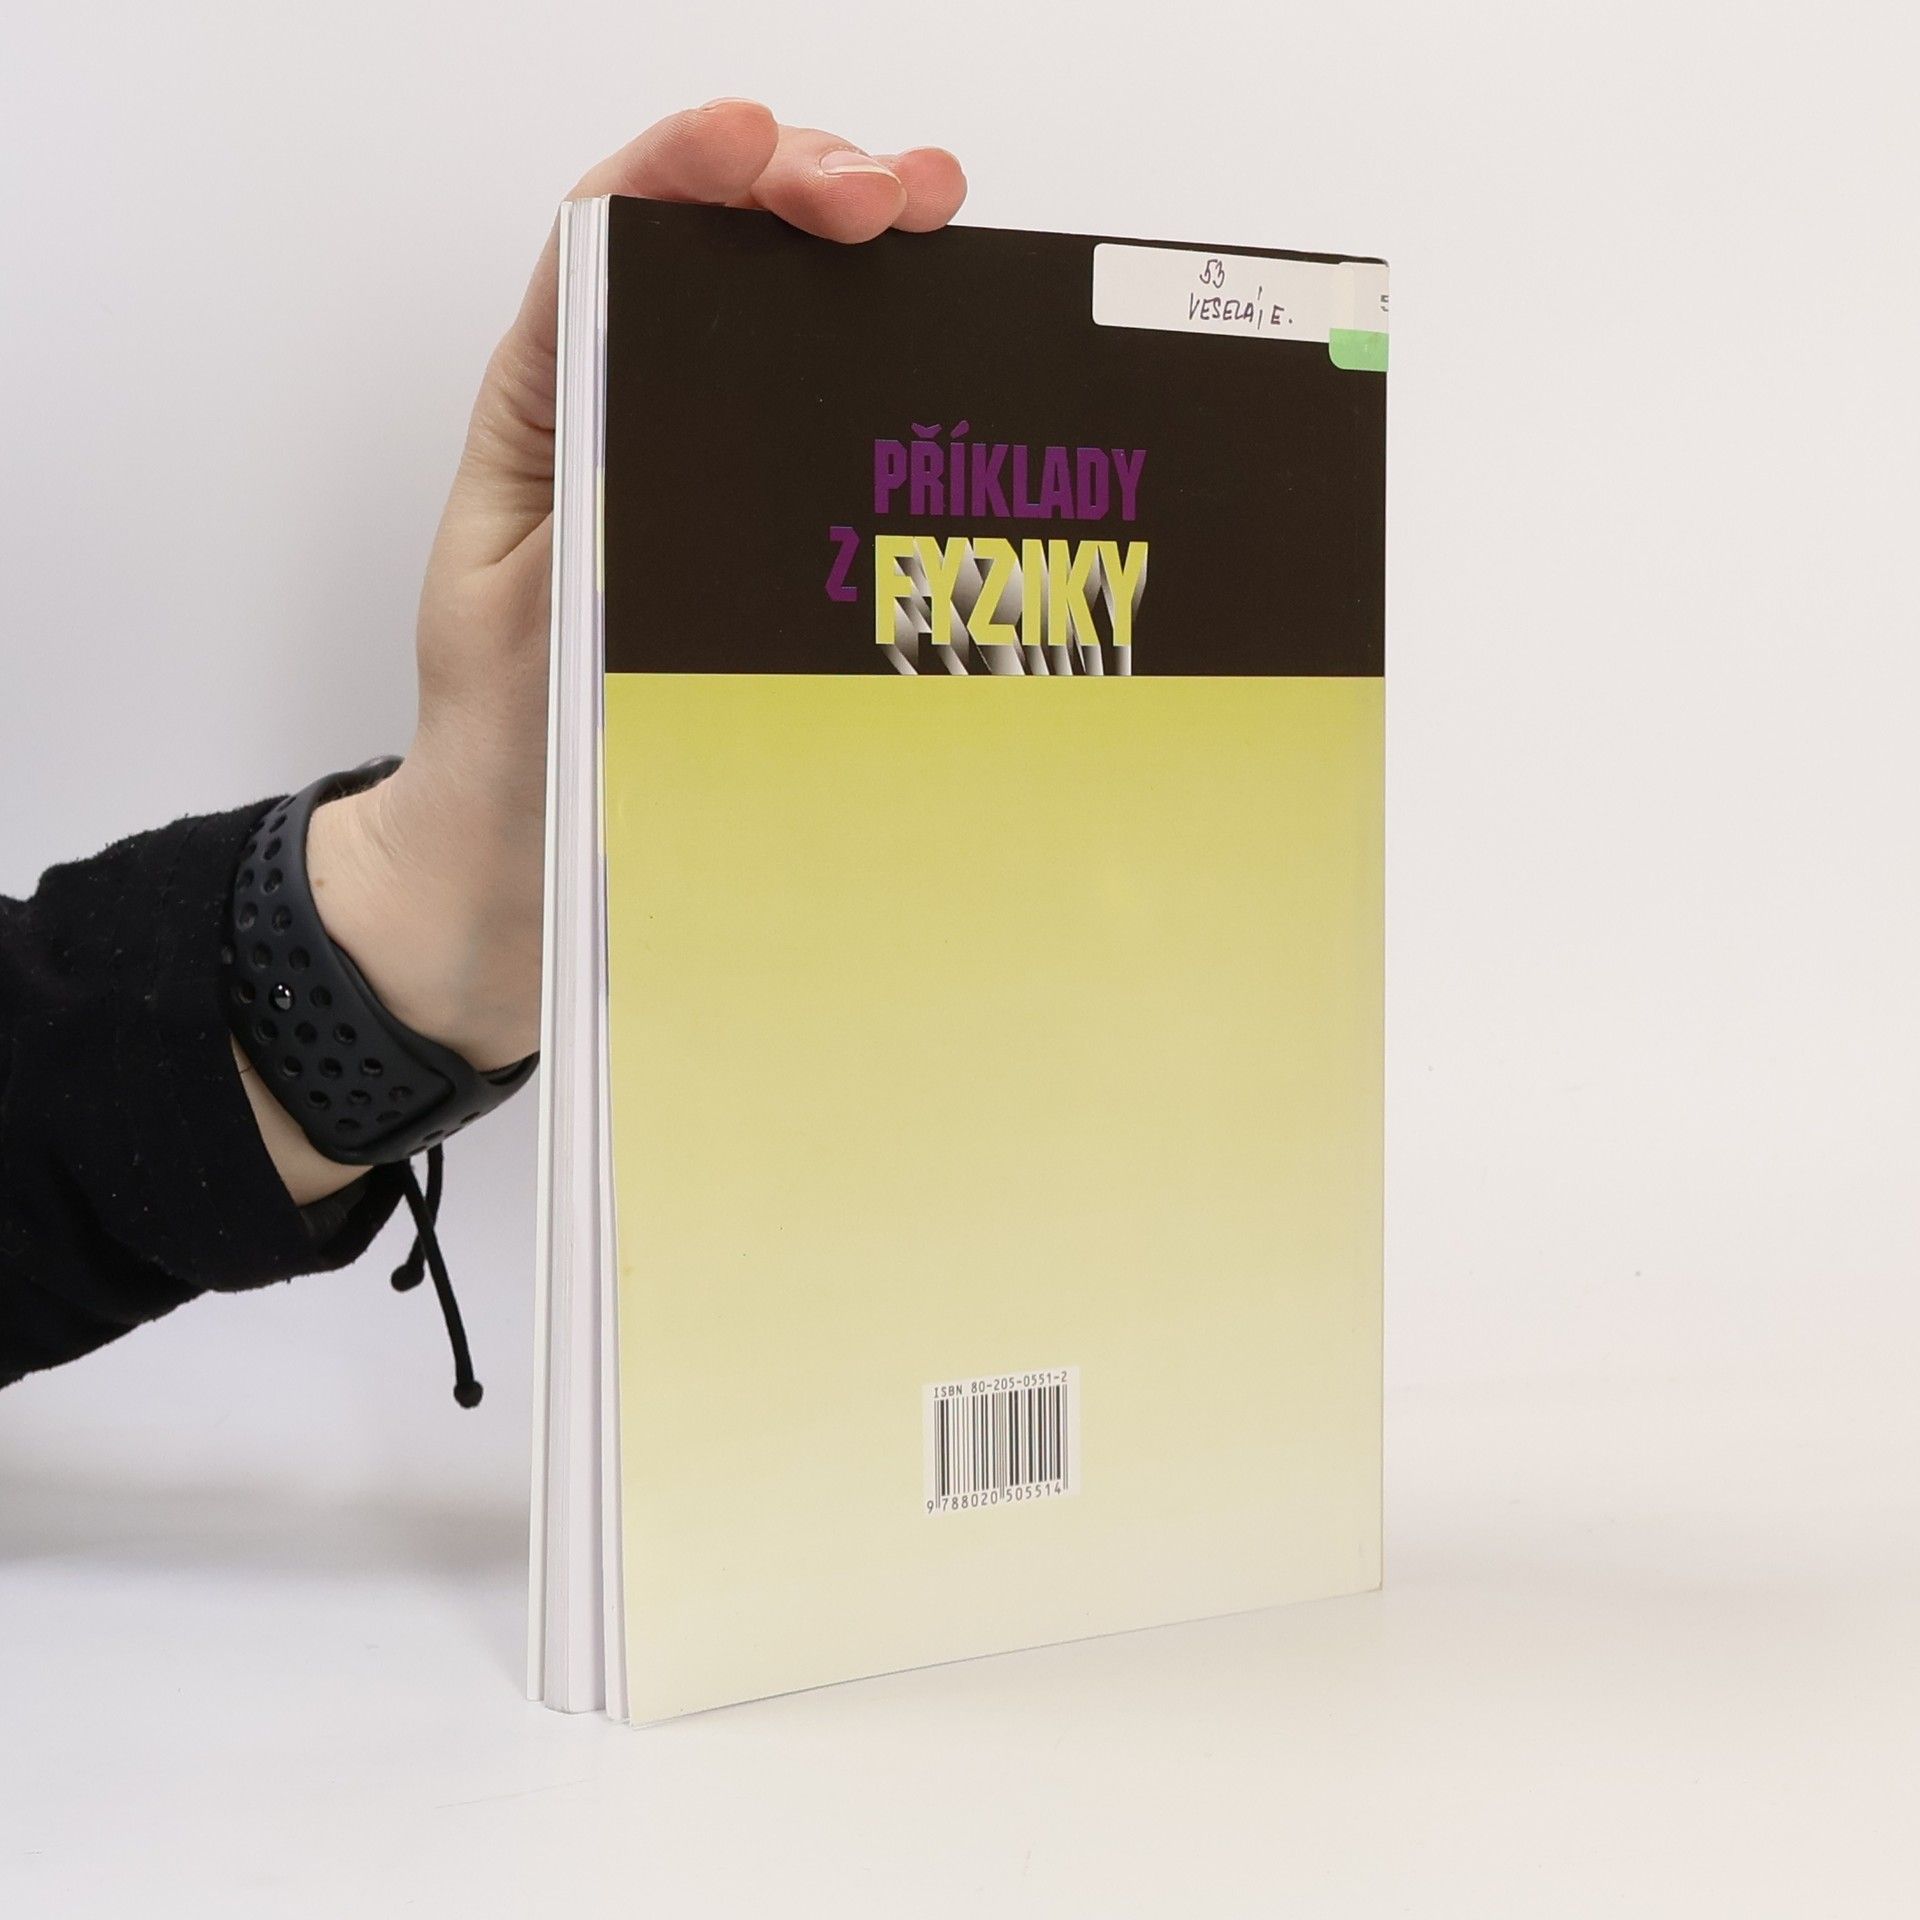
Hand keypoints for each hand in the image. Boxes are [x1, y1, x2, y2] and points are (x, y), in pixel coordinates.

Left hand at [251, 105, 966, 1200]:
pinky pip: (824, 452)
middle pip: (715, 265)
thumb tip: (675, 393)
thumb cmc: (500, 760)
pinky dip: (886, 389)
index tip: (767, 155)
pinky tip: (945, 364)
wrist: (510, 889)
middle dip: (807, 192)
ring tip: (934, 225)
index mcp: (548, 420)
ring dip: (862, 269)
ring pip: (783, 341)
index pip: (611, 243)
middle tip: (897, 198)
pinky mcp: (755, 566)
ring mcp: (700, 496)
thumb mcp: (521, 617)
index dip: (689, 171)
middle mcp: (628, 436)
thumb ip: (588, 507)